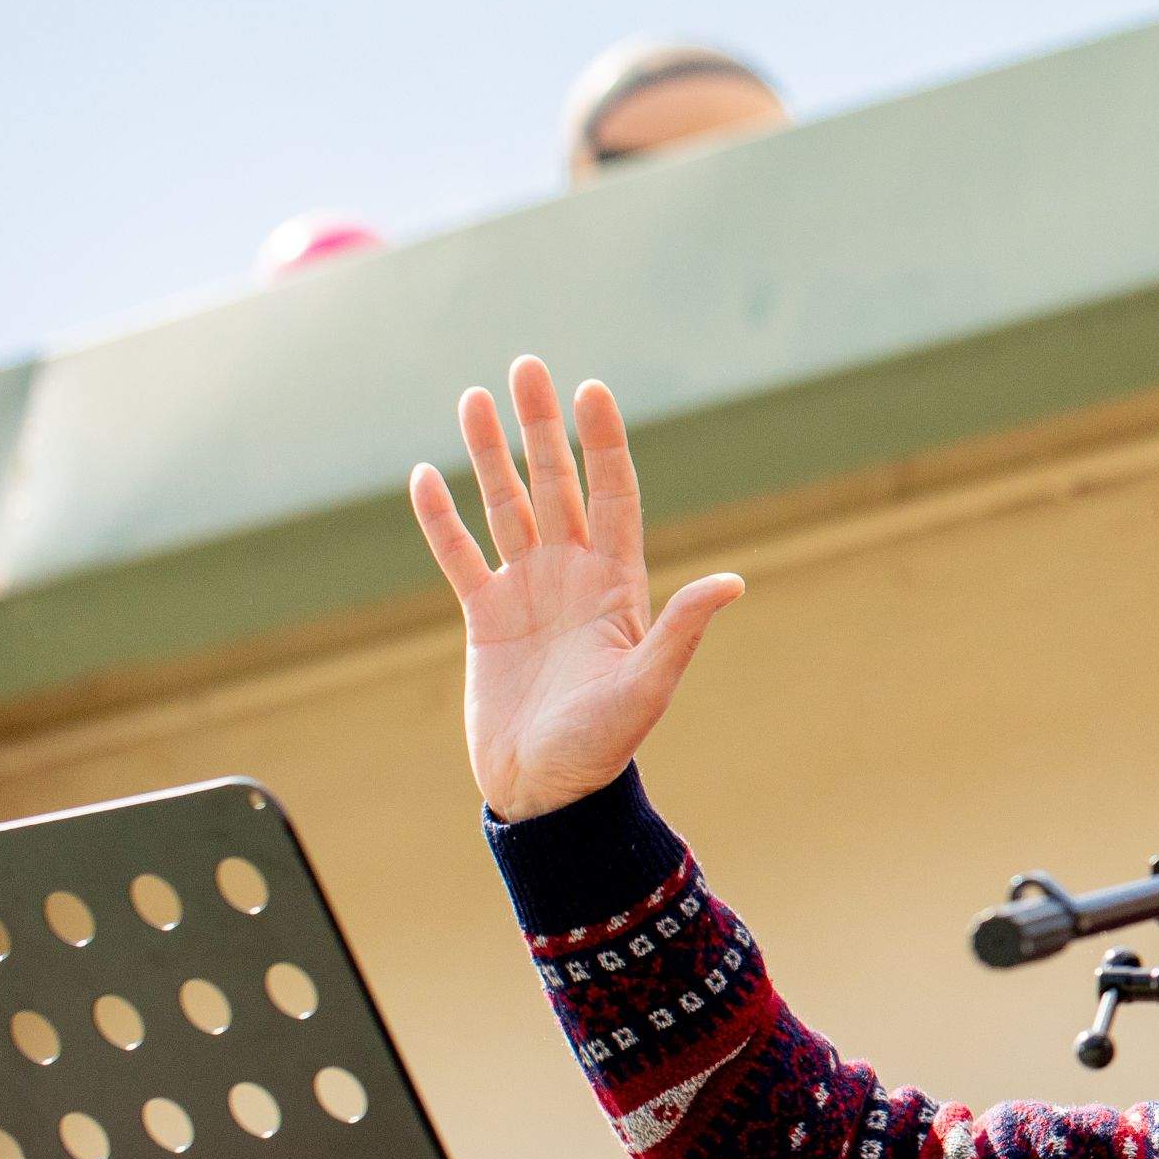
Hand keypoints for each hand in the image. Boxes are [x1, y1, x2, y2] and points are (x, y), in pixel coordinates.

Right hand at [408, 357, 743, 821]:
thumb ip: (681, 629)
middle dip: (542, 426)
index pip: (612, 496)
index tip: (590, 389)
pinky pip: (459, 555)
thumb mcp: (647, 685)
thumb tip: (733, 581)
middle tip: (527, 365)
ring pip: (505, 506)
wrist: (546, 792)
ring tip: (474, 395)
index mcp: (618, 586)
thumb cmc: (603, 746)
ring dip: (488, 454)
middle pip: (557, 484)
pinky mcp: (484, 618)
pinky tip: (426, 475)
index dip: (603, 443)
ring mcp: (527, 593)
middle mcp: (573, 577)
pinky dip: (441, 518)